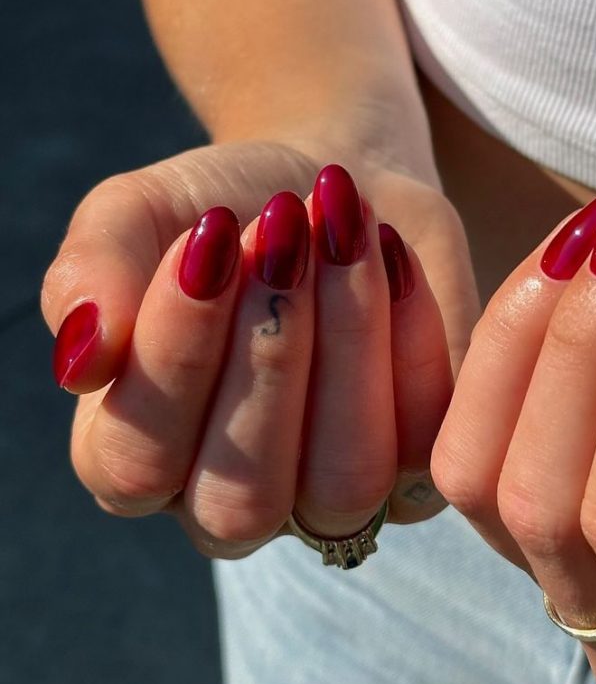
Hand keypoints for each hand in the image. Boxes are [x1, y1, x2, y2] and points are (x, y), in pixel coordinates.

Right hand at [43, 139, 479, 556]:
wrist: (335, 181)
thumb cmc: (221, 207)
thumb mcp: (140, 213)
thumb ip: (93, 273)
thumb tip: (82, 359)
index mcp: (137, 457)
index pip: (135, 464)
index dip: (172, 358)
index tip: (206, 236)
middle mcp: (231, 501)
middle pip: (241, 501)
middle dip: (266, 355)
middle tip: (280, 227)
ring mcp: (331, 498)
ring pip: (344, 484)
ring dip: (346, 344)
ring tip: (341, 230)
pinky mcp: (420, 466)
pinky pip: (426, 438)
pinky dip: (412, 337)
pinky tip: (392, 255)